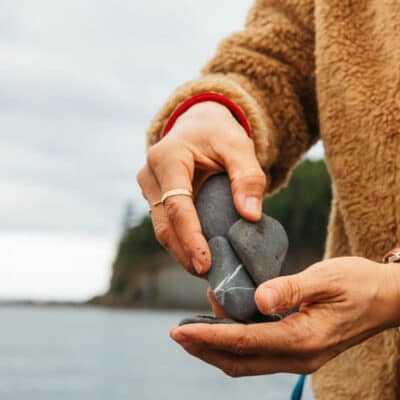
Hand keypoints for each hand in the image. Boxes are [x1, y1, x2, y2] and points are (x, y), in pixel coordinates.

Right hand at [136, 101, 264, 275]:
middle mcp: (150, 175)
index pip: (177, 206)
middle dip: (185, 253)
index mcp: (166, 158)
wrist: (200, 124)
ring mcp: (149, 189)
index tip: (205, 263)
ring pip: (163, 230)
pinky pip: (168, 226)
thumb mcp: (239, 146)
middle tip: (209, 276)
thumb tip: (251, 216)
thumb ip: (248, 177)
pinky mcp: (155, 200)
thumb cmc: (220, 133)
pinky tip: (203, 259)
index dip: (190, 237)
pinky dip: (184, 243)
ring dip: (183, 253)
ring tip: (208, 274)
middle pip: (165, 225)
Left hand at [170, 257, 399, 375]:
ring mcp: (301, 358)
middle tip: (176, 331)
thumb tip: (258, 297)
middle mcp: (300, 357)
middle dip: (205, 348)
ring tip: (195, 324)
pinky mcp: (302, 351)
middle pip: (239, 362)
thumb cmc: (362, 282)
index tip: (179, 329)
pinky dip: (238, 341)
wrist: (392, 298)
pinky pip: (260, 353)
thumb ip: (292, 287)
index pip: (245, 341)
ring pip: (247, 362)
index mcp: (305, 340)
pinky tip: (228, 319)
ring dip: (218, 347)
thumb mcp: (328, 276)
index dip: (209, 336)